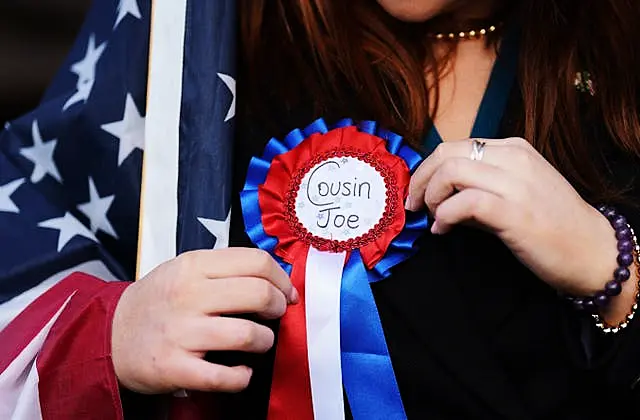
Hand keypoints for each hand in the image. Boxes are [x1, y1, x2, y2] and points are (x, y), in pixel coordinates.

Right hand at [111, 248, 297, 393]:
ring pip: (248, 335)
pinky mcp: (173, 367)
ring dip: (264, 341)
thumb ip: (225, 268)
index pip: (256, 261)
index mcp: (193, 266)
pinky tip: (241, 371)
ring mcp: (180, 333)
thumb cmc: (157, 302)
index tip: (286, 291)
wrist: (110, 334)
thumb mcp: (184, 269)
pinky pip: (224, 377)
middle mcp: (187, 296)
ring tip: (258, 341)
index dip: (281, 278)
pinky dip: (242, 377)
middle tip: (276, 314)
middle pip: (258, 294)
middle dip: (278, 306)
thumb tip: (276, 278)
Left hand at [405, 137, 618, 295]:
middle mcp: (514, 159)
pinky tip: (444, 230)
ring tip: (434, 217)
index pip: (454, 147)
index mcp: (513, 149)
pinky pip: (465, 203)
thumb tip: (436, 196)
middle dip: (420, 180)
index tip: (417, 192)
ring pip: (451, 171)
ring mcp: (516, 184)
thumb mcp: (513, 194)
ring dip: (430, 196)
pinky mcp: (515, 212)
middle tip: (414, 205)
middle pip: (446, 153)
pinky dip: (444, 216)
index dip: (426, 170)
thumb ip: (476, 188)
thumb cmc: (551, 224)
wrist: (592, 251)